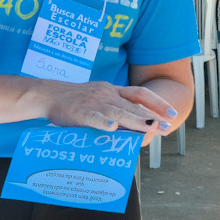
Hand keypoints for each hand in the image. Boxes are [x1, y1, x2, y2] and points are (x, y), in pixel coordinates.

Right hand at [42, 80, 175, 136]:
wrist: (48, 95)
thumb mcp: (99, 99)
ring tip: (150, 128)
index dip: (157, 103)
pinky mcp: (79, 112)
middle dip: (152, 117)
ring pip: (118, 112)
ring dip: (135, 121)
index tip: (172, 114)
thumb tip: (132, 127)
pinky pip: (93, 117)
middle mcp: (106, 94)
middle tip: (167, 127)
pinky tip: (112, 129)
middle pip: (133, 105)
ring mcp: (94, 103)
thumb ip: (114, 110)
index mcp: (112, 90)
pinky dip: (103, 122)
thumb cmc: (74, 101)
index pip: (140, 94)